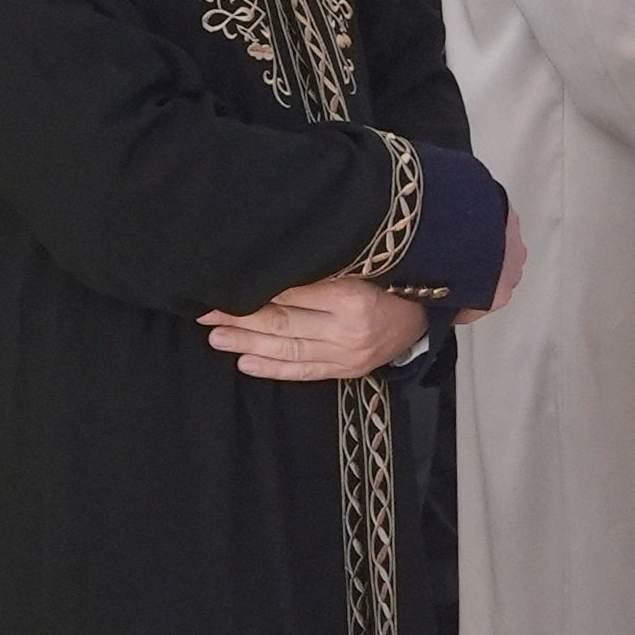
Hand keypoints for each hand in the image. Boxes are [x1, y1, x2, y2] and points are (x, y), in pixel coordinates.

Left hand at [198, 274, 425, 381]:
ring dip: (248, 344)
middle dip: (239, 319)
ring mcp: (348, 355)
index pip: (290, 293)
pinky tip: (246, 365)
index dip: (253, 291)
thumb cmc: (392, 277)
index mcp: (351, 296)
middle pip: (282, 323)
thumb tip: (270, 262)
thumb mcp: (362, 263)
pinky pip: (305, 372)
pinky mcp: (348, 371)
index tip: (222, 285)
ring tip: (216, 338)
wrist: (429, 310)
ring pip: (288, 349)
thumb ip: (322, 266)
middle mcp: (348, 330)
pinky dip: (274, 369)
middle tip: (205, 315)